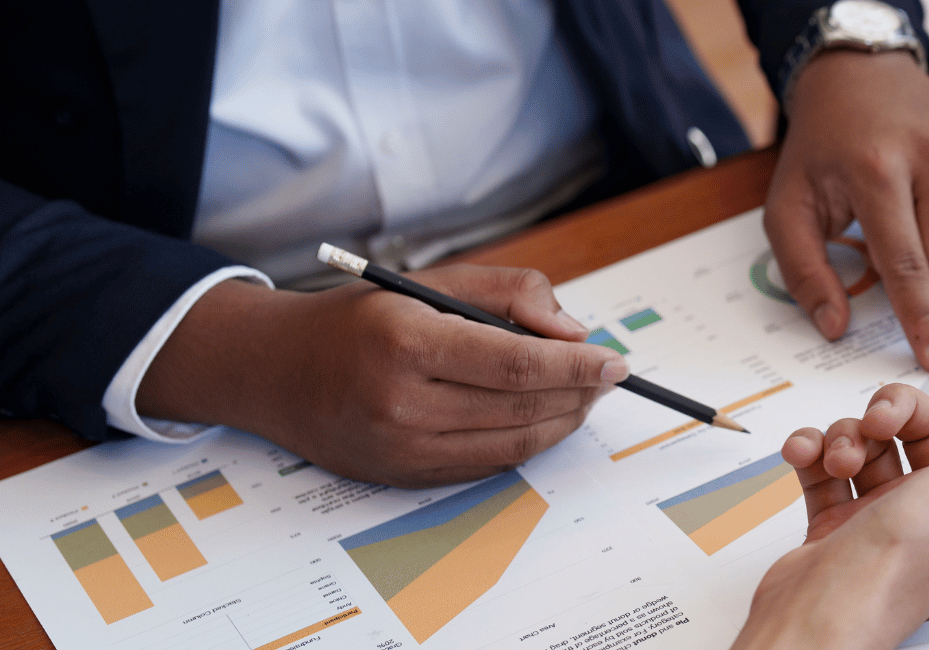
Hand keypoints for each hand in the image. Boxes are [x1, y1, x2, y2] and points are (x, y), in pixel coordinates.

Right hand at [137, 266, 625, 487]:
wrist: (274, 370)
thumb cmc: (359, 317)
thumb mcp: (428, 281)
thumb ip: (509, 294)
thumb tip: (574, 334)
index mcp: (406, 341)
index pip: (518, 364)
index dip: (578, 367)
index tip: (616, 362)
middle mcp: (400, 401)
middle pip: (522, 407)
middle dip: (579, 394)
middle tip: (607, 377)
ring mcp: (400, 447)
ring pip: (512, 443)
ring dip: (561, 422)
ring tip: (583, 397)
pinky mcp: (402, 476)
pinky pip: (487, 464)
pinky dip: (526, 442)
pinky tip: (543, 418)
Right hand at [731, 384, 928, 649]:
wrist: (834, 604)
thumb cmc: (915, 555)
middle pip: (916, 432)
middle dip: (888, 413)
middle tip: (877, 425)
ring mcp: (881, 518)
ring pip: (866, 446)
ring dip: (845, 435)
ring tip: (838, 460)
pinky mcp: (835, 527)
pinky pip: (822, 470)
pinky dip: (810, 452)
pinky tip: (805, 455)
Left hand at [766, 51, 928, 372]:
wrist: (856, 76)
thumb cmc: (824, 145)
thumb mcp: (789, 205)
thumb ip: (804, 271)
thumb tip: (835, 325)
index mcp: (876, 169)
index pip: (906, 265)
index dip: (921, 319)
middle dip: (921, 271)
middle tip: (892, 236)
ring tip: (921, 219)